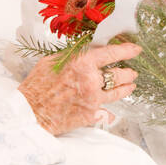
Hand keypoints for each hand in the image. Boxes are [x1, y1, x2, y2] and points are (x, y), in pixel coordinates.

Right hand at [18, 42, 140, 135]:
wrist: (30, 112)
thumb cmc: (37, 85)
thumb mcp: (53, 61)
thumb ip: (74, 55)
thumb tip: (90, 51)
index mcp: (82, 63)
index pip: (112, 54)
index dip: (127, 50)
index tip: (135, 50)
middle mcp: (91, 80)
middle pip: (120, 74)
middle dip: (128, 73)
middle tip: (132, 72)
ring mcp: (94, 99)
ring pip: (118, 92)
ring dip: (126, 88)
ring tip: (130, 85)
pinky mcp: (92, 114)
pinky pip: (108, 110)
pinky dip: (112, 108)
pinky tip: (114, 105)